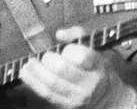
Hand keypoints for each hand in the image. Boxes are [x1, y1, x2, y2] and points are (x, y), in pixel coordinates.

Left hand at [19, 27, 136, 107]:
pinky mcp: (67, 106)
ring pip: (51, 84)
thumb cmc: (100, 68)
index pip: (82, 57)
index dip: (70, 50)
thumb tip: (59, 34)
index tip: (66, 48)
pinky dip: (34, 83)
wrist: (109, 98)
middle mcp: (89, 84)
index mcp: (98, 66)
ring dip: (36, 72)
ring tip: (28, 64)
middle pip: (62, 70)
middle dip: (49, 60)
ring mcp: (77, 97)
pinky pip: (47, 94)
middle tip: (46, 56)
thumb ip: (79, 35)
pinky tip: (27, 74)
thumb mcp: (97, 49)